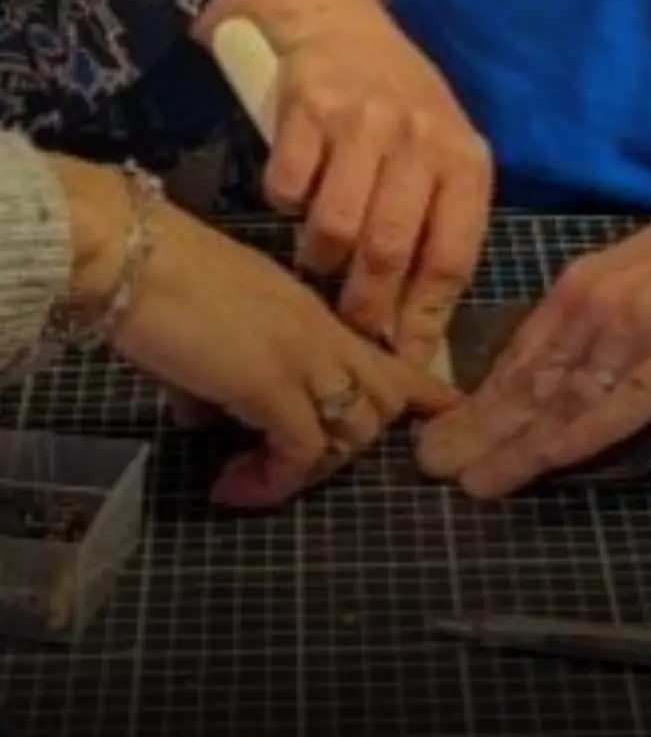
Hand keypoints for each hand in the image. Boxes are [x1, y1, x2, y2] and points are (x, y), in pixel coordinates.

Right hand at [53, 156, 460, 508]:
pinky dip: (274, 480)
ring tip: (251, 480)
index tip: (444, 418)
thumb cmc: (151, 277)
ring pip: (354, 432)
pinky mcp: (272, 385)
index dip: (423, 395)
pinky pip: (302, 451)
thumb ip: (220, 373)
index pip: (391, 358)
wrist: (121, 250)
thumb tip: (202, 417)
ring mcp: (304, 358)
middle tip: (288, 463)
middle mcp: (323, 334)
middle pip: (384, 403)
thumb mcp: (207, 330)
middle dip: (349, 445)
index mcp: (314, 314)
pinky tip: (232, 486)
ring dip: (310, 470)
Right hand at [199, 0, 492, 365]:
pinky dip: (286, 210)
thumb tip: (421, 334)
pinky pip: (287, 189)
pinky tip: (297, 203)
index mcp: (465, 164)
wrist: (340, 24)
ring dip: (322, 262)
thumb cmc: (403, 116)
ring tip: (321, 264)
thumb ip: (438, 233)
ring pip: (335, 227)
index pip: (450, 258)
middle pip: (389, 250)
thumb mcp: (441, 161)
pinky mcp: (305, 108)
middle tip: (353, 332)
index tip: (406, 360)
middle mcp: (419, 140)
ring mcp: (361, 121)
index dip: (425, 318)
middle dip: (367, 308)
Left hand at [413, 181, 650, 498]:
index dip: (482, 398)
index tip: (443, 431)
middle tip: (428, 468)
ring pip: (560, 397)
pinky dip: (575, 437)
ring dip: (512, 444)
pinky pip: (618, 403)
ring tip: (468, 480)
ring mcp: (636, 325)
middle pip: (527, 378)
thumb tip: (580, 356)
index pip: (524, 351)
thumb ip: (613, 308)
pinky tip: (542, 463)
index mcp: (590, 281)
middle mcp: (598, 301)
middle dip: (476, 427)